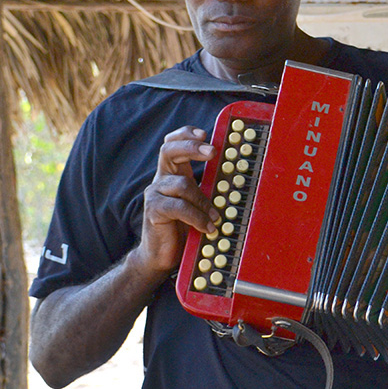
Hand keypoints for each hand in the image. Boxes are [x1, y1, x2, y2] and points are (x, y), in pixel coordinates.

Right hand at [138, 126, 219, 275]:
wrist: (161, 255)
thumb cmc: (183, 228)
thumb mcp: (198, 203)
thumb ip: (207, 188)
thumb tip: (234, 177)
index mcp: (173, 174)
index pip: (173, 143)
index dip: (186, 134)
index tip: (205, 133)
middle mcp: (161, 180)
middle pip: (168, 150)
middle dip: (192, 146)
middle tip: (213, 151)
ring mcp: (155, 194)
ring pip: (182, 185)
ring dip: (204, 201)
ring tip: (216, 217)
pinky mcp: (153, 211)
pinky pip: (178, 207)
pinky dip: (197, 217)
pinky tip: (207, 227)